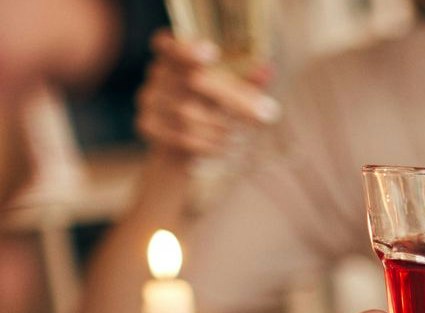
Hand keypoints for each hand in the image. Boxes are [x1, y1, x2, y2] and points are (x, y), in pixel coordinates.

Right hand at [136, 31, 277, 159]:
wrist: (186, 148)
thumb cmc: (216, 108)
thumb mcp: (236, 93)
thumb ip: (248, 82)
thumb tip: (266, 70)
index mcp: (178, 55)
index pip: (170, 44)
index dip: (187, 48)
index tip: (211, 52)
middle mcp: (158, 72)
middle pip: (195, 80)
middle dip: (235, 99)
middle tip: (268, 113)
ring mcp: (149, 98)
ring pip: (189, 113)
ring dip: (223, 128)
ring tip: (242, 136)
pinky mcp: (147, 124)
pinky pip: (181, 136)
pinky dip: (208, 144)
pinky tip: (222, 147)